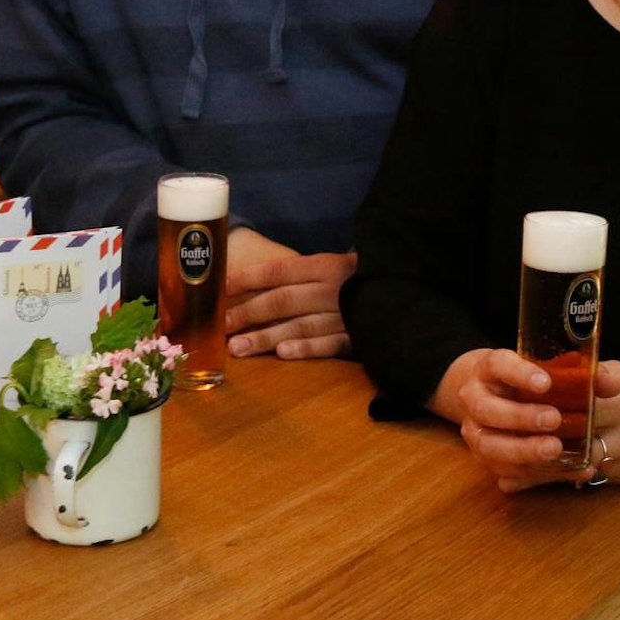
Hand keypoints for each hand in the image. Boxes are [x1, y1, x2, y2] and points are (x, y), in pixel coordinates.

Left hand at [223, 226, 355, 359]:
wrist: (400, 289)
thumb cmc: (352, 281)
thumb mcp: (327, 268)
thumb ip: (294, 277)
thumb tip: (242, 284)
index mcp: (323, 266)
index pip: (277, 271)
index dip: (247, 279)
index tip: (219, 288)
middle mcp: (332, 288)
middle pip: (282, 300)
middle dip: (248, 313)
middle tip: (220, 326)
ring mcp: (345, 313)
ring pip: (299, 325)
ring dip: (267, 337)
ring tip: (238, 348)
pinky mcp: (357, 337)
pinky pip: (329, 344)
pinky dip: (306, 349)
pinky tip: (283, 353)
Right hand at [443, 348, 583, 493]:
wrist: (482, 393)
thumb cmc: (516, 378)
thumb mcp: (537, 366)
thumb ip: (575, 374)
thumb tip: (611, 386)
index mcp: (488, 369)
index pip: (498, 365)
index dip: (519, 374)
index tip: (545, 382)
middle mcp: (474, 400)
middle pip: (487, 410)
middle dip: (520, 417)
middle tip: (553, 419)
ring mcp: (475, 432)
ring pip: (488, 446)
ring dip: (522, 451)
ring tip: (555, 450)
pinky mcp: (485, 460)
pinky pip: (506, 472)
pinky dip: (538, 474)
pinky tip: (569, 471)